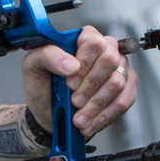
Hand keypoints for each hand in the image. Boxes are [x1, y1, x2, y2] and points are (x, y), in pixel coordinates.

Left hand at [21, 26, 136, 137]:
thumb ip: (47, 56)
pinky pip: (124, 101)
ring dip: (95, 105)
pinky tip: (89, 122)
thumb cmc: (43, 87)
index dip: (83, 64)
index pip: (93, 42)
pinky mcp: (126, 89)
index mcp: (81, 38)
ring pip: (117, 83)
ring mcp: (118, 68)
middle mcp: (104, 49)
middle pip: (110, 60)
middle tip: (75, 101)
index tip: (70, 83)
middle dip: (90, 87)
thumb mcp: (33, 68)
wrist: (50, 114)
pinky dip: (104, 116)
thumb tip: (71, 63)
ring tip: (79, 117)